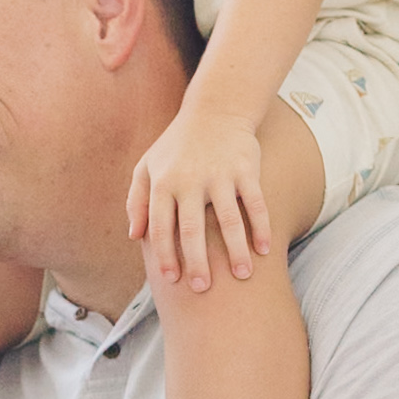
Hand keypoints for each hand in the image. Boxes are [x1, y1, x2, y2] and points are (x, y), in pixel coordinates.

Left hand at [126, 106, 267, 291]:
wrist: (215, 110)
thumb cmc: (176, 146)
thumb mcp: (147, 167)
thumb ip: (136, 201)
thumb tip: (133, 237)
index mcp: (163, 183)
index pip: (160, 227)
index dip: (165, 255)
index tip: (172, 280)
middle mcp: (190, 180)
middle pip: (192, 230)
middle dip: (197, 262)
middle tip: (203, 288)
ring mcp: (220, 174)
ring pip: (229, 220)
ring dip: (236, 251)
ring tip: (242, 276)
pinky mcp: (246, 169)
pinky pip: (256, 203)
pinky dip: (262, 227)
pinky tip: (265, 250)